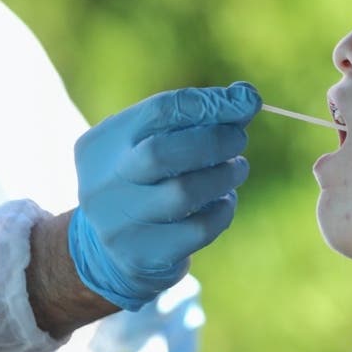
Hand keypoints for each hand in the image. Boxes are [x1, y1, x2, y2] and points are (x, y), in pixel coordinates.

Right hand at [68, 82, 260, 309]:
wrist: (108, 252)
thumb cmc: (143, 183)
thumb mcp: (152, 144)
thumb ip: (195, 119)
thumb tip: (246, 97)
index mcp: (103, 143)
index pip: (159, 110)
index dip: (209, 103)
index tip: (247, 101)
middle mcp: (104, 182)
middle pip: (163, 152)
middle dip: (214, 141)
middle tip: (240, 139)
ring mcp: (120, 222)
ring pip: (184, 193)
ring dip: (224, 176)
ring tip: (236, 170)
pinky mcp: (144, 254)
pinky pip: (199, 228)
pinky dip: (223, 210)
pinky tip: (223, 202)